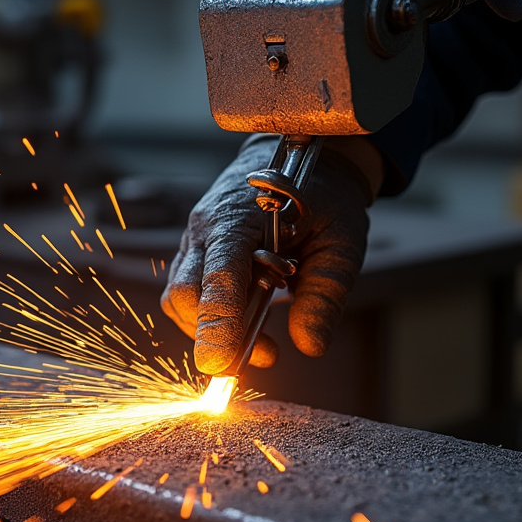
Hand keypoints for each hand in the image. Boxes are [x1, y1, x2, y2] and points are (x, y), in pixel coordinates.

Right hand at [161, 135, 380, 374]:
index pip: (217, 274)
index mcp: (239, 216)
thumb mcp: (342, 243)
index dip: (217, 322)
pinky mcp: (195, 252)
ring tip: (262, 344)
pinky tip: (245, 323)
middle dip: (215, 335)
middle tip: (265, 355)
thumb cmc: (325, 198)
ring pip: (179, 299)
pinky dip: (210, 319)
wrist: (301, 157)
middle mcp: (205, 227)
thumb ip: (326, 295)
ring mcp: (194, 239)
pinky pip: (187, 294)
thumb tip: (310, 346)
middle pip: (185, 294)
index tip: (221, 363)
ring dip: (212, 331)